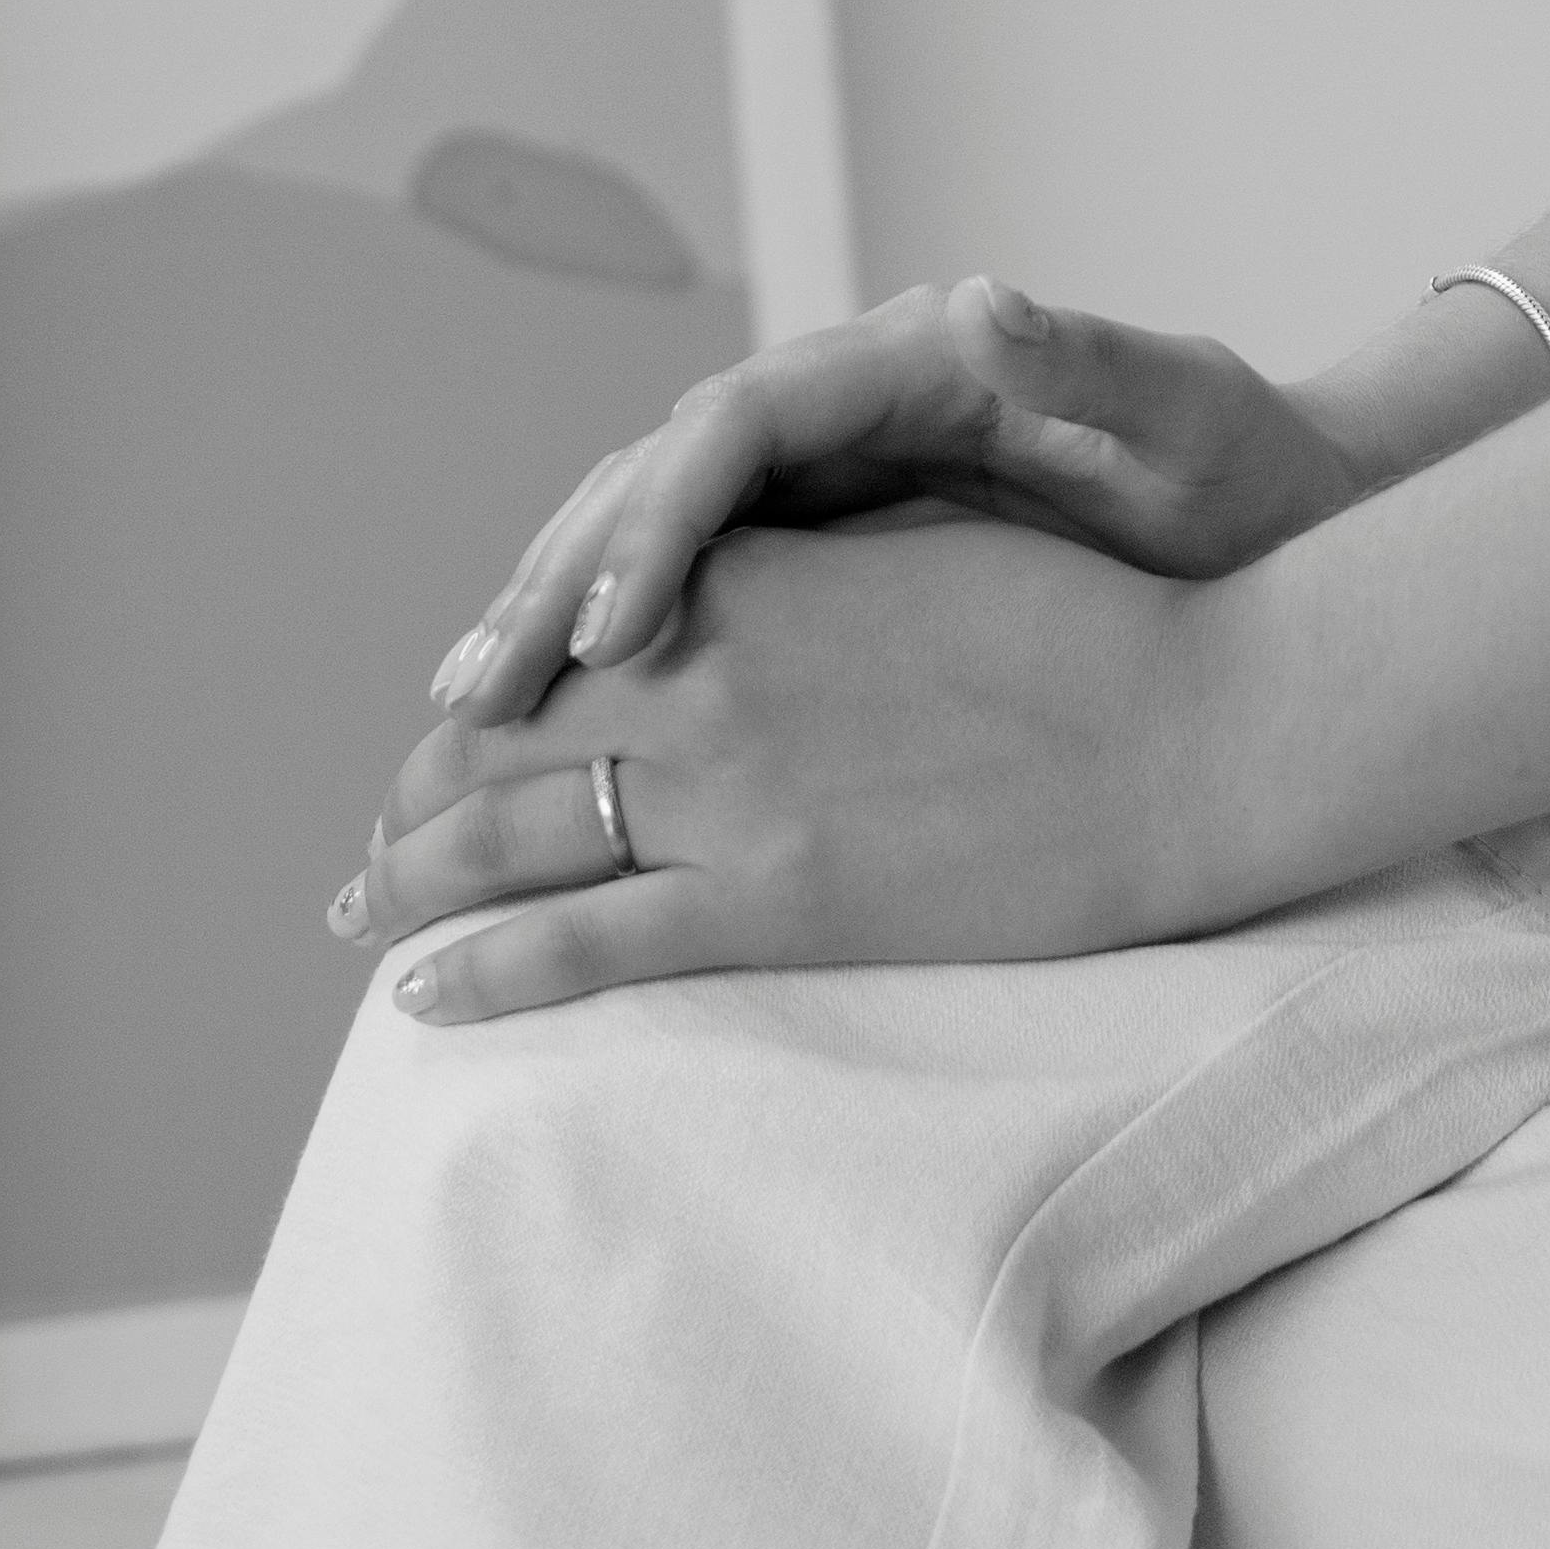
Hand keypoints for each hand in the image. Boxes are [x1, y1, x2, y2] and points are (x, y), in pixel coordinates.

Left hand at [341, 510, 1237, 1010]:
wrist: (1192, 726)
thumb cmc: (1086, 631)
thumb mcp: (923, 554)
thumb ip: (807, 576)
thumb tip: (733, 586)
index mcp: (747, 578)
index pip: (563, 632)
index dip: (489, 682)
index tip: (447, 725)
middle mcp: (711, 672)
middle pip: (507, 733)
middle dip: (420, 791)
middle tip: (368, 844)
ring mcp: (735, 793)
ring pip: (518, 834)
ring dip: (415, 877)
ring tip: (357, 910)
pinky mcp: (778, 901)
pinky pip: (592, 944)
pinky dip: (490, 967)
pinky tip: (423, 994)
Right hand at [427, 276, 1373, 731]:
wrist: (1283, 504)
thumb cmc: (1242, 464)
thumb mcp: (1183, 414)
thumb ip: (1087, 364)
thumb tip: (985, 299)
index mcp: (913, 362)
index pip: (740, 420)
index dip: (661, 515)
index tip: (612, 622)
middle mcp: (850, 401)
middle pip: (662, 467)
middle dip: (562, 568)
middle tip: (474, 685)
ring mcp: (834, 470)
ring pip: (649, 520)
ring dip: (555, 600)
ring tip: (465, 697)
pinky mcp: (837, 541)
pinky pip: (696, 583)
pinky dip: (611, 638)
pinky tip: (549, 718)